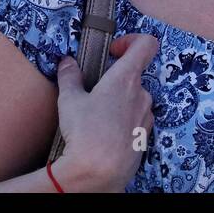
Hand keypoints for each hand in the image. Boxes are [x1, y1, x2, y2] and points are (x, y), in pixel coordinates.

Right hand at [52, 32, 158, 191]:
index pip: (146, 44)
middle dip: (116, 78)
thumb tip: (67, 63)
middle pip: (135, 74)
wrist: (100, 172)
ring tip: (97, 113)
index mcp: (126, 78)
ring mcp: (146, 117)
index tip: (113, 50)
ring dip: (119, 100)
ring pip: (135, 98)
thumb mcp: (69, 99)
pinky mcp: (144, 136)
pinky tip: (105, 131)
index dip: (131, 40)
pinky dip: (123, 119)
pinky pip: (136, 119)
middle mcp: (141, 94)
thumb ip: (69, 76)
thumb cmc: (86, 133)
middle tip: (95, 89)